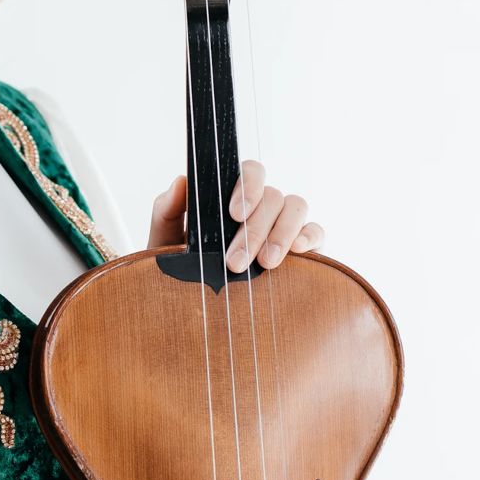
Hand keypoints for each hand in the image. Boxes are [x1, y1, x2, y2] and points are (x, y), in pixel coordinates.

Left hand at [147, 162, 324, 270]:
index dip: (248, 186)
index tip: (234, 214)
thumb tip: (181, 180)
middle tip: (235, 262)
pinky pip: (316, 231)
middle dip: (255, 229)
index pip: (250, 172)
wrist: (192, 307)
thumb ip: (166, 210)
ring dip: (281, 233)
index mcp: (233, 196)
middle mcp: (262, 206)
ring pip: (296, 207)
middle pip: (273, 196)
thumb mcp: (164, 241)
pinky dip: (309, 236)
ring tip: (265, 264)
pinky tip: (297, 252)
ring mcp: (284, 224)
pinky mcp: (303, 248)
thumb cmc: (179, 269)